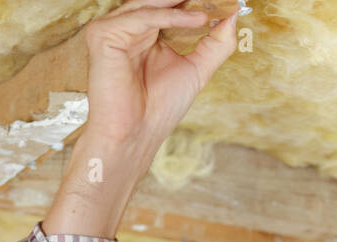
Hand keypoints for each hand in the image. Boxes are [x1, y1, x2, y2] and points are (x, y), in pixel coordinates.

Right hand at [45, 0, 236, 235]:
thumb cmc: (160, 108)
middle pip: (160, 1)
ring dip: (184, 3)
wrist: (137, 134)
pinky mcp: (103, 35)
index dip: (197, 4)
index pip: (170, 8)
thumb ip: (216, 43)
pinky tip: (198, 19)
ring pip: (151, 3)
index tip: (227, 2)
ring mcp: (112, 29)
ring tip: (212, 4)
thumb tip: (232, 16)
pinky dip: (171, 16)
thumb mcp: (197, 69)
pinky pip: (143, 17)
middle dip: (191, 0)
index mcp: (143, 34)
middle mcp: (126, 28)